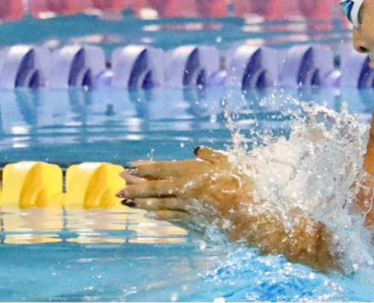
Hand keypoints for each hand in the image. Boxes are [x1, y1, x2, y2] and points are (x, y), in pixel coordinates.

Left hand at [117, 147, 253, 223]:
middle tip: (118, 187)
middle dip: (135, 187)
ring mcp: (189, 209)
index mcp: (193, 172)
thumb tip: (195, 150)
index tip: (129, 167)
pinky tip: (150, 216)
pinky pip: (173, 219)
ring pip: (160, 205)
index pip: (162, 169)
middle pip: (155, 188)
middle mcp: (187, 190)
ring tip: (127, 203)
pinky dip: (159, 216)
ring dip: (142, 203)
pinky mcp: (195, 224)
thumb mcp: (230, 162)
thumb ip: (210, 156)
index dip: (145, 168)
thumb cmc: (244, 184)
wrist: (254, 216)